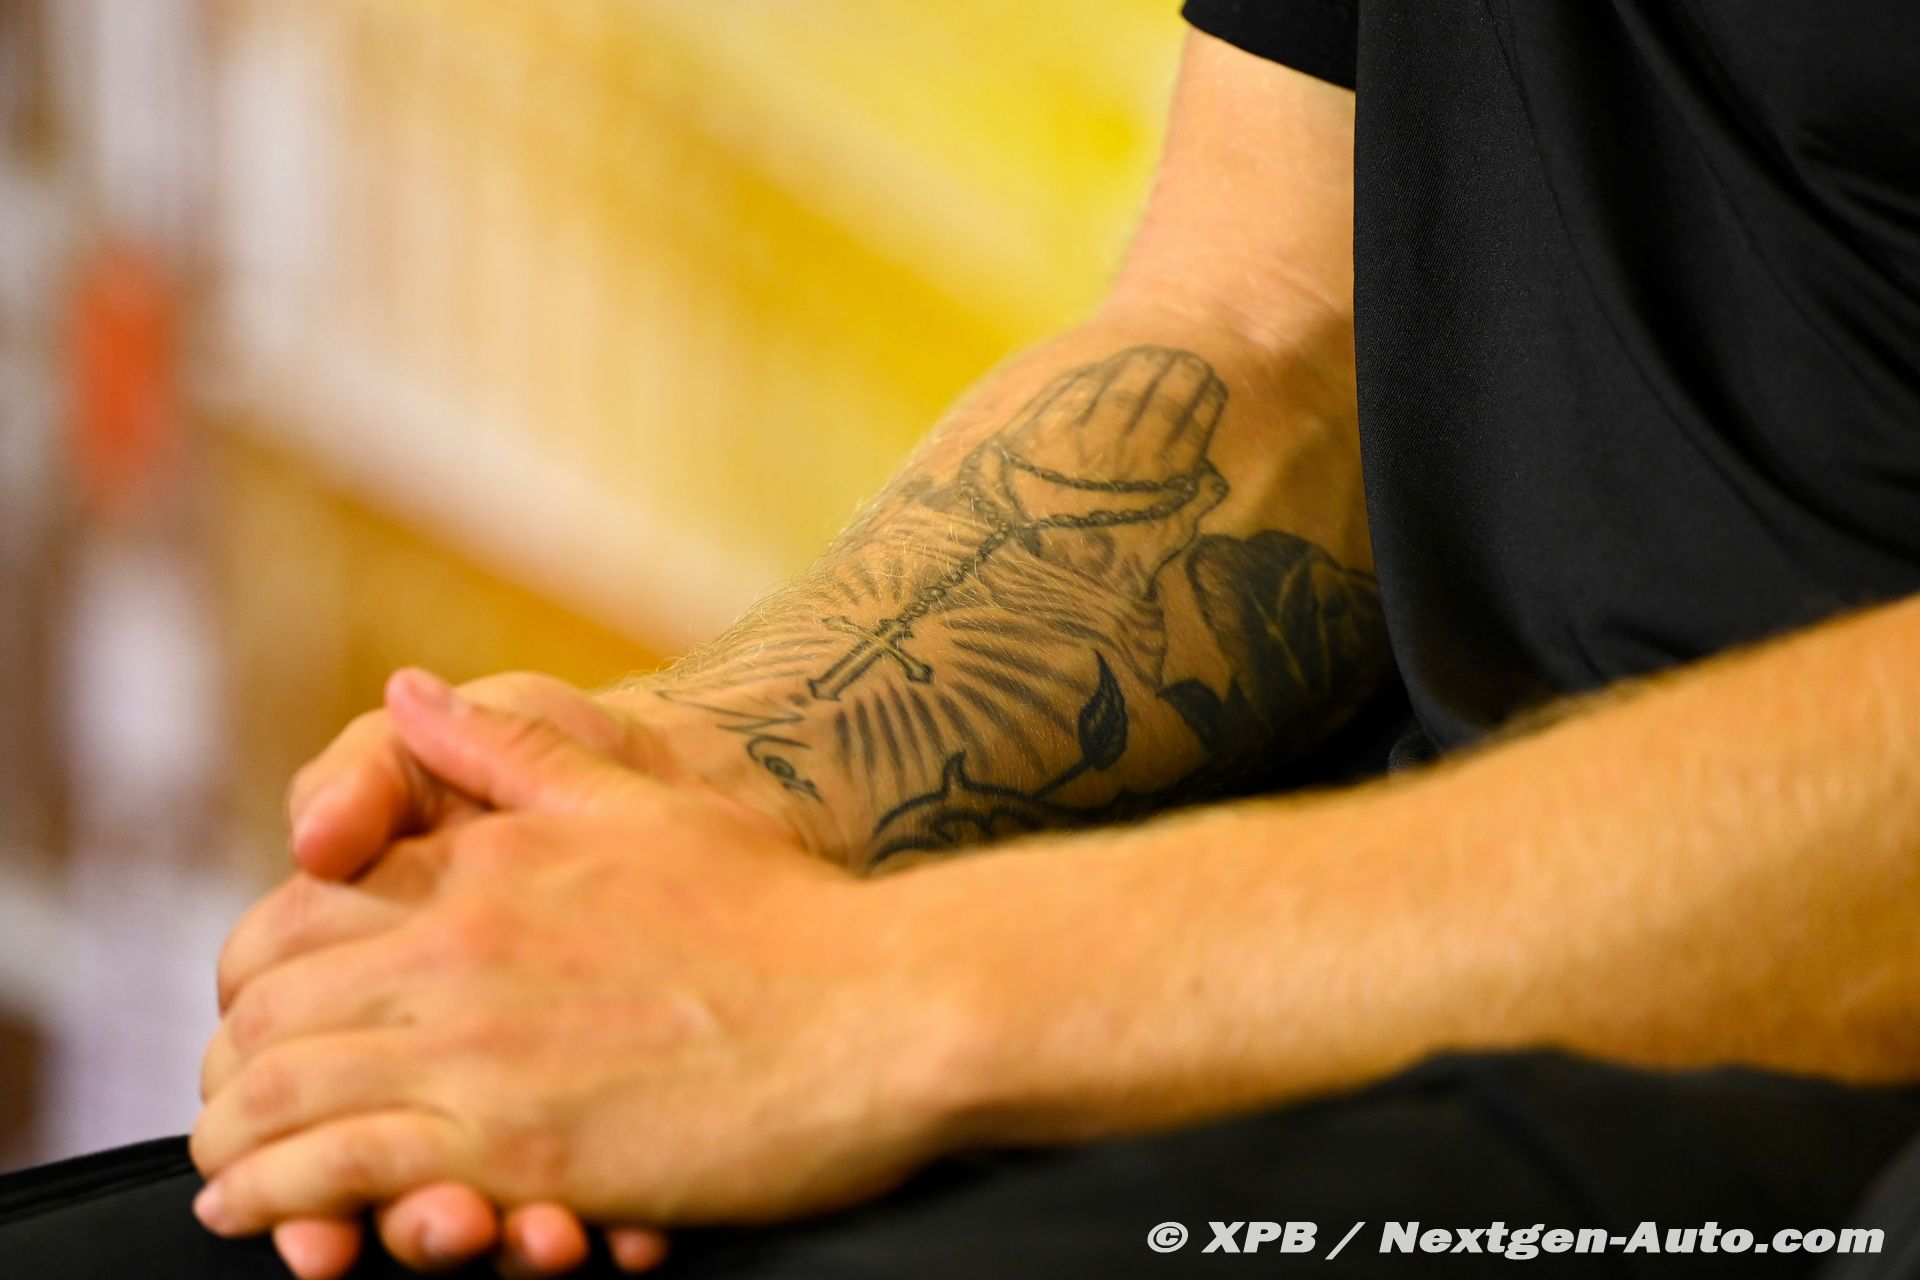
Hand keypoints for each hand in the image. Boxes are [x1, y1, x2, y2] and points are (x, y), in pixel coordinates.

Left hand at [194, 672, 964, 1247]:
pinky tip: (256, 1214)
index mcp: (485, 865)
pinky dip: (279, 1200)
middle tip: (225, 1104)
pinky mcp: (518, 1152)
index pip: (296, 914)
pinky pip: (346, 1177)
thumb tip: (404, 690)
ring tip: (224, 1173)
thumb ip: (508, 748)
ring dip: (235, 1144)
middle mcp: (462, 950)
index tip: (257, 1010)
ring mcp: (484, 1053)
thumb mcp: (640, 799)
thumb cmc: (781, 909)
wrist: (885, 1006)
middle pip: (270, 1012)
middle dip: (229, 1066)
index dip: (252, 972)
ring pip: (285, 1099)